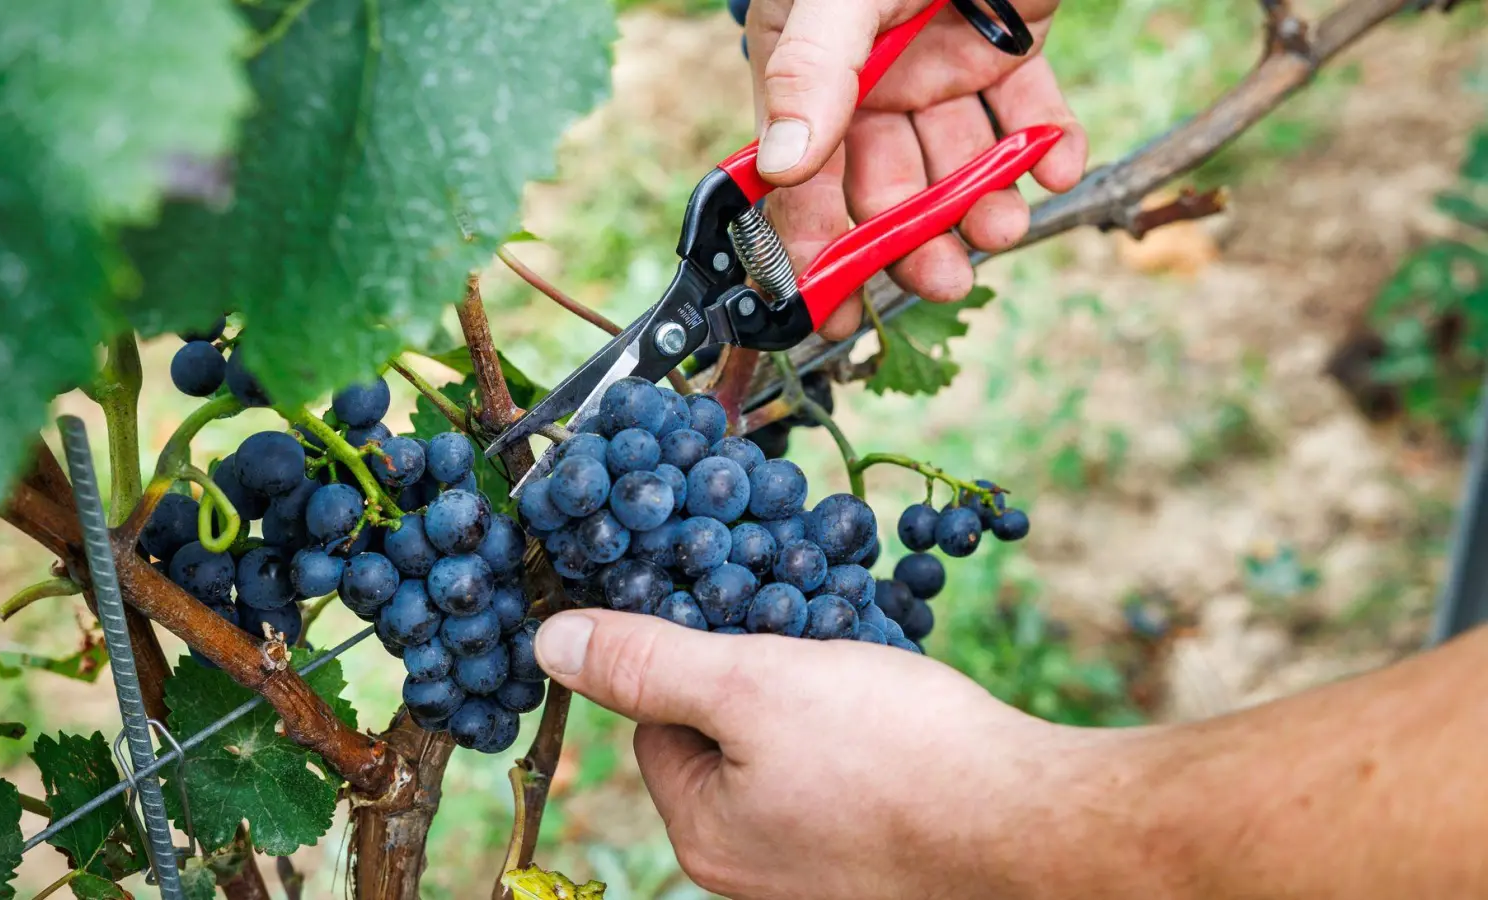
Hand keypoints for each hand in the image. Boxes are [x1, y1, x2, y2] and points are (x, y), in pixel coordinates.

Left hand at [533, 609, 1127, 898]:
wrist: (1037, 826)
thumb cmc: (894, 753)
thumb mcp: (751, 682)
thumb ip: (647, 661)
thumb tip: (548, 642)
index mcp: (704, 834)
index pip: (655, 725)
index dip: (690, 656)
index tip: (736, 612)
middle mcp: (753, 871)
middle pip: (723, 742)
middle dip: (757, 674)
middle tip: (805, 632)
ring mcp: (822, 874)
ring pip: (790, 755)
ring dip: (814, 697)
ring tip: (859, 664)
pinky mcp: (884, 864)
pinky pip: (848, 780)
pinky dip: (864, 734)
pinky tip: (899, 708)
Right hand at [745, 0, 1087, 338]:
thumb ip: (813, 73)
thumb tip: (782, 166)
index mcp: (811, 71)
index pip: (801, 177)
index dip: (812, 245)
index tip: (831, 307)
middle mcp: (874, 80)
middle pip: (886, 184)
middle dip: (913, 237)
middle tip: (944, 276)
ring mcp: (943, 64)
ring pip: (959, 161)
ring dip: (982, 203)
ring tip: (1005, 226)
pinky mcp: (1011, 47)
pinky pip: (1027, 114)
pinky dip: (1047, 144)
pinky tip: (1057, 161)